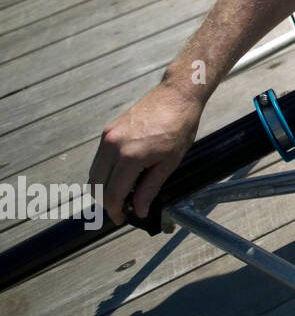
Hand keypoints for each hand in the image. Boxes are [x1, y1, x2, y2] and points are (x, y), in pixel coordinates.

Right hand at [90, 85, 203, 224]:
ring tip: (124, 194)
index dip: (116, 211)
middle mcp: (112, 146)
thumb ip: (150, 188)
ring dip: (103, 188)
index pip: (112, 194)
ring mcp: (107, 137)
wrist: (176, 96)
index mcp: (129, 156)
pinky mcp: (108, 131)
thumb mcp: (169, 162)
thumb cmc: (179, 126)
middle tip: (122, 210)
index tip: (123, 219)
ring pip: (94, 173)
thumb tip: (139, 210)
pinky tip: (123, 176)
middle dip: (106, 203)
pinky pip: (99, 159)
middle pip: (96, 186)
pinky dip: (105, 173)